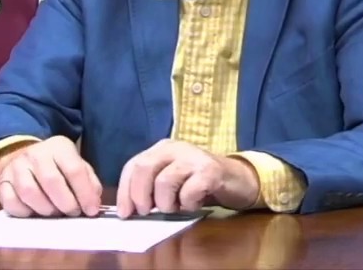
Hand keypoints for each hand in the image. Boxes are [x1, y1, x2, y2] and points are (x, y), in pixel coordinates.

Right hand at [0, 136, 102, 217]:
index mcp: (59, 147)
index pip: (74, 170)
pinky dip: (25, 213)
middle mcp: (35, 154)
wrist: (21, 155)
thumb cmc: (56, 166)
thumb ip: (88, 182)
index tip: (91, 210)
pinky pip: (11, 203)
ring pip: (29, 192)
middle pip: (51, 181)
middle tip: (73, 213)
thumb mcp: (75, 165)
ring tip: (55, 213)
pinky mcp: (2, 182)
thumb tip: (93, 205)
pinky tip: (35, 212)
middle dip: (66, 203)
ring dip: (46, 209)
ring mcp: (16, 167)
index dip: (85, 193)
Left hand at [115, 139, 259, 217]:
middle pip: (144, 168)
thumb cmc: (198, 183)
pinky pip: (189, 191)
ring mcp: (194, 157)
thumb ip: (151, 188)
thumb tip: (128, 210)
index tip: (125, 214)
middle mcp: (176, 147)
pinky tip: (194, 204)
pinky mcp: (210, 170)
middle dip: (140, 195)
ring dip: (165, 203)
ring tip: (175, 208)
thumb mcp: (172, 181)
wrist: (236, 179)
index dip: (125, 191)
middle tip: (146, 213)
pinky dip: (187, 204)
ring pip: (164, 181)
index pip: (133, 166)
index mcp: (162, 149)